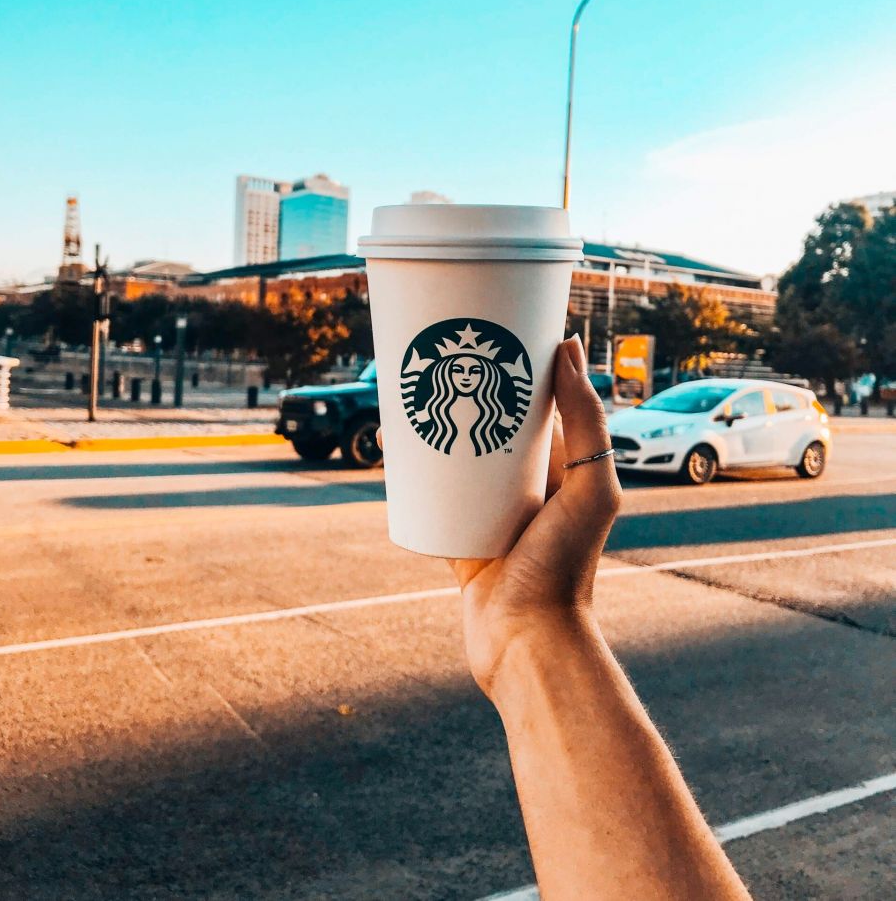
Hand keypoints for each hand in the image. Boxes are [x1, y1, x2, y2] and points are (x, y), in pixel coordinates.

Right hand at [378, 336, 620, 697]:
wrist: (527, 642)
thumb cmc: (566, 567)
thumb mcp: (591, 487)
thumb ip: (589, 422)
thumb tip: (567, 348)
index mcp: (562, 471)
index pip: (537, 407)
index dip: (514, 372)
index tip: (487, 338)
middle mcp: (528, 488)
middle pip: (490, 427)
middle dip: (464, 393)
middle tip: (434, 361)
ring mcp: (490, 514)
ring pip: (457, 458)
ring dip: (433, 427)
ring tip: (406, 397)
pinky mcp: (458, 538)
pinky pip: (431, 497)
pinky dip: (412, 473)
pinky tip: (389, 447)